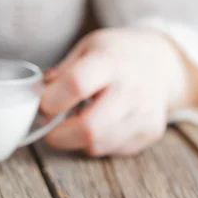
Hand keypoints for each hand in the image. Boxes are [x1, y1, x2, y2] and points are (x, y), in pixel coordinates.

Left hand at [40, 28, 197, 156]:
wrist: (162, 62)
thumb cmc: (115, 53)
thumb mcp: (87, 48)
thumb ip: (61, 73)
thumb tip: (36, 96)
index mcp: (111, 61)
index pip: (76, 84)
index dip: (52, 100)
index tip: (42, 104)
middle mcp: (132, 89)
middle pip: (89, 128)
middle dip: (58, 135)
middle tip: (49, 127)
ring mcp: (145, 114)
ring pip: (97, 145)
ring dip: (75, 140)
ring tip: (75, 120)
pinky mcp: (150, 132)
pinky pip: (111, 150)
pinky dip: (95, 143)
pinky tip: (99, 123)